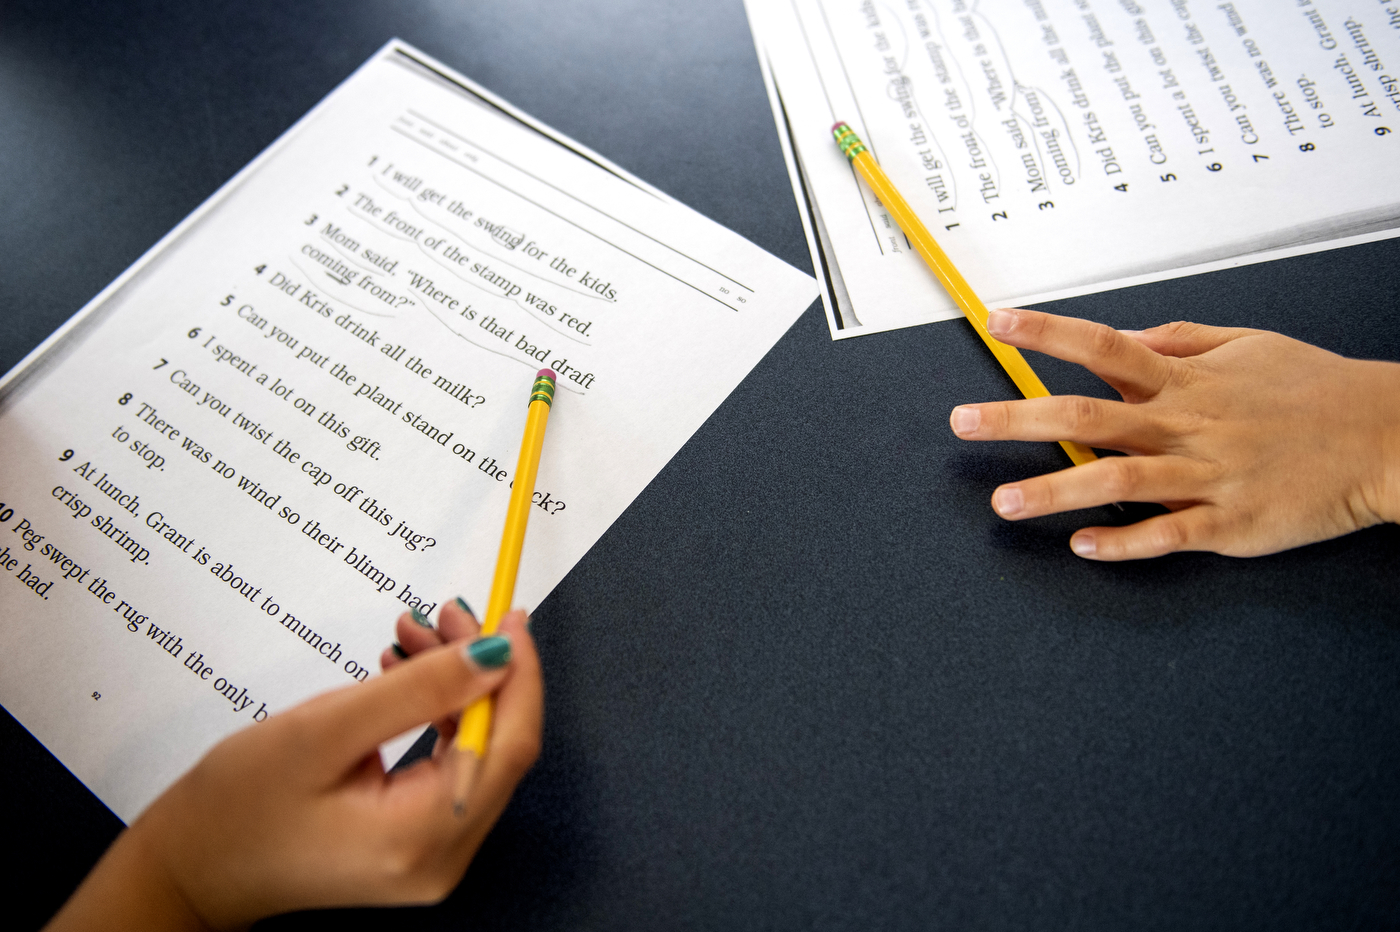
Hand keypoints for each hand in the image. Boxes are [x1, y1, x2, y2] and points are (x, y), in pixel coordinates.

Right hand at [48, 604, 541, 930]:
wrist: (190, 869)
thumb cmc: (237, 808)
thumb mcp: (325, 730)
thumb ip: (418, 690)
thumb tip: (496, 656)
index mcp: (424, 837)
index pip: (508, 745)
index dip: (519, 674)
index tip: (507, 617)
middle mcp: (443, 857)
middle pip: (497, 745)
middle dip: (481, 670)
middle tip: (450, 613)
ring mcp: (434, 854)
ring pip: (474, 749)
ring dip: (456, 685)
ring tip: (417, 635)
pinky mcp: (417, 842)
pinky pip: (449, 765)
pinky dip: (436, 713)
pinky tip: (408, 676)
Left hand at [949, 309, 1399, 559]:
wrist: (1385, 437)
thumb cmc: (1314, 390)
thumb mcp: (1247, 345)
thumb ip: (1179, 341)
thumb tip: (1126, 338)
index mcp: (1186, 379)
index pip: (1102, 347)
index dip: (1046, 334)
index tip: (997, 323)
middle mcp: (1187, 424)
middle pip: (1088, 417)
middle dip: (1018, 418)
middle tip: (963, 422)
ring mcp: (1207, 475)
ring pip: (1116, 482)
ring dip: (1053, 492)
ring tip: (1002, 501)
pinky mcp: (1230, 523)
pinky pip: (1167, 534)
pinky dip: (1123, 542)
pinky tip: (1081, 547)